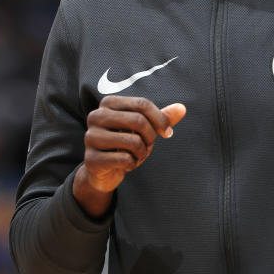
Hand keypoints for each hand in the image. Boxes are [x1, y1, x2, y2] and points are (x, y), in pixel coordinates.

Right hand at [72, 96, 186, 217]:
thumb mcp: (145, 128)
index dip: (161, 119)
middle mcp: (96, 116)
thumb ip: (162, 117)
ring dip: (142, 153)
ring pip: (133, 142)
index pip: (142, 104)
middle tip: (148, 146)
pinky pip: (125, 159)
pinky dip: (132, 165)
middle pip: (138, 121)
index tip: (168, 132)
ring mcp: (91, 137)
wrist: (103, 170)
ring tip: (135, 155)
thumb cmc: (126, 143)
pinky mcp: (91, 159)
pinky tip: (125, 165)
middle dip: (151, 137)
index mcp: (108, 103)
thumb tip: (182, 108)